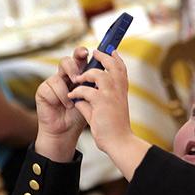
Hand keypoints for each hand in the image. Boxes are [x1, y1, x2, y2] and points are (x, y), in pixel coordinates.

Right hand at [34, 46, 88, 160]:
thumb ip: (98, 82)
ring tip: (73, 100)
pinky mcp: (43, 91)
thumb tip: (109, 66)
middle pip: (66, 61)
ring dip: (68, 87)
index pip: (79, 58)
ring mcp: (53, 82)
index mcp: (78, 74)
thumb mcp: (93, 96)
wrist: (68, 132)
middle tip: (77, 78)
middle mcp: (65, 76)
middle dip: (73, 67)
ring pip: (58, 74)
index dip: (82, 52)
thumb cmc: (81, 114)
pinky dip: (61, 98)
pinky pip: (51, 87)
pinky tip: (66, 107)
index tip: (90, 52)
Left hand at [67, 49, 151, 180]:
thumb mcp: (107, 110)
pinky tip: (72, 96)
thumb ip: (96, 100)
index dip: (116, 59)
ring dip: (86, 75)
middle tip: (94, 53)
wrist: (119, 142)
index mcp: (122, 91)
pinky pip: (85, 90)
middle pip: (113, 65)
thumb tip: (81, 96)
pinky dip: (77, 92)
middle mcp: (119, 90)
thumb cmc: (113, 129)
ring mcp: (111, 94)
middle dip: (103, 56)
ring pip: (98, 74)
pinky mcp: (102, 101)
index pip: (122, 69)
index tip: (112, 52)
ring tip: (78, 79)